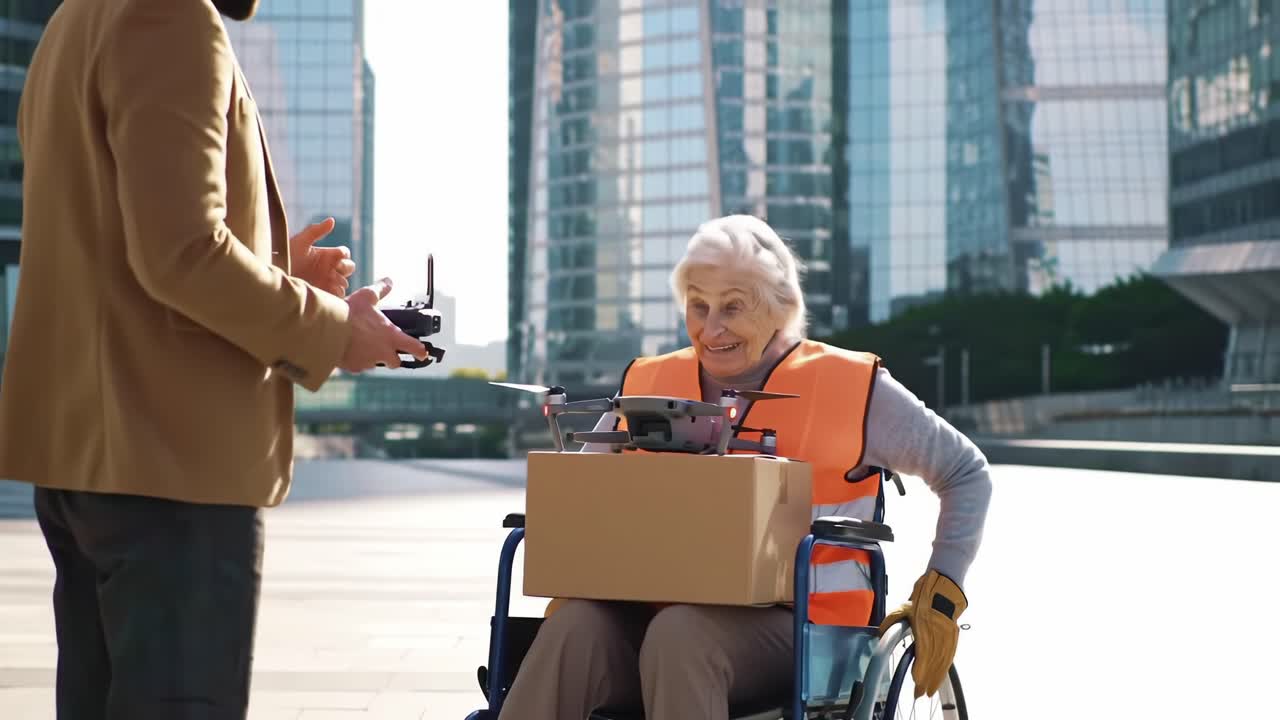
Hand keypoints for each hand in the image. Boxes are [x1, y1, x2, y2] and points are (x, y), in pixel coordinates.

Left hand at [290, 217, 355, 296]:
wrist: (274, 275)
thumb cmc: (285, 256)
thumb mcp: (300, 242)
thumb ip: (316, 231)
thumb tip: (332, 220)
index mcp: (326, 254)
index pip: (344, 253)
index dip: (343, 255)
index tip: (336, 258)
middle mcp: (328, 268)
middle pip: (349, 267)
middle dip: (345, 268)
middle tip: (334, 270)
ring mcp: (326, 282)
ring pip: (345, 283)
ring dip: (341, 282)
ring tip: (330, 280)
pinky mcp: (323, 293)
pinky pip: (338, 295)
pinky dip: (337, 293)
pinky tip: (328, 289)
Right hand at [338, 277, 428, 371]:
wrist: (328, 329)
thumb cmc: (350, 312)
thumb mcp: (368, 296)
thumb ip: (381, 289)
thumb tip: (389, 281)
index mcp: (391, 336)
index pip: (413, 347)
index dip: (420, 350)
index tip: (423, 353)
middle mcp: (383, 352)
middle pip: (395, 362)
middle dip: (392, 358)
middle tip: (385, 349)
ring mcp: (369, 362)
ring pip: (375, 364)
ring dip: (372, 357)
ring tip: (361, 344)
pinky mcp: (354, 367)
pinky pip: (358, 366)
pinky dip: (356, 360)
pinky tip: (348, 349)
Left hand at [878, 569, 966, 697]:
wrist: (944, 586)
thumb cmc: (924, 596)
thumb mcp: (904, 606)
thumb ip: (892, 621)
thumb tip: (881, 632)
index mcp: (925, 628)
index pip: (924, 654)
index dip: (921, 670)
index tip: (916, 682)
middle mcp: (938, 634)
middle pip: (934, 662)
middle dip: (927, 680)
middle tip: (921, 694)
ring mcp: (948, 635)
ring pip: (943, 661)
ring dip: (937, 677)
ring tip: (931, 690)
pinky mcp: (954, 635)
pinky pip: (950, 655)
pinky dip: (945, 667)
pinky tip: (941, 676)